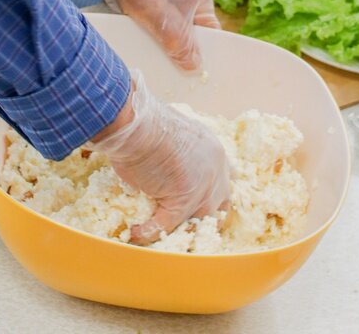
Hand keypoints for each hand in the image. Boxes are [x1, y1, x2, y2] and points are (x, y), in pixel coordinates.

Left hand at [84, 0, 220, 69]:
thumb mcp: (167, 20)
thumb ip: (183, 45)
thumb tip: (195, 68)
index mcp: (202, 2)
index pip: (213, 37)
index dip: (208, 57)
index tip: (200, 78)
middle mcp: (189, 4)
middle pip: (192, 40)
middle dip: (183, 57)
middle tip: (174, 76)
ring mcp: (169, 6)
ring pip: (172, 38)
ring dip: (164, 51)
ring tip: (158, 68)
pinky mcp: (151, 8)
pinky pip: (157, 32)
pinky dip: (152, 42)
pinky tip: (144, 53)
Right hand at [90, 70, 230, 244]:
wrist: (136, 124)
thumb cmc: (147, 123)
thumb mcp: (173, 134)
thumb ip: (180, 154)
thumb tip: (166, 169)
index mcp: (214, 151)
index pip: (222, 181)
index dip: (211, 195)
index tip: (197, 204)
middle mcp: (215, 170)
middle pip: (219, 205)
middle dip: (204, 217)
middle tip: (184, 226)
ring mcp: (201, 188)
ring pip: (198, 221)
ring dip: (181, 230)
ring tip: (161, 235)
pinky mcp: (183, 203)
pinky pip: (165, 226)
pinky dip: (149, 231)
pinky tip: (136, 231)